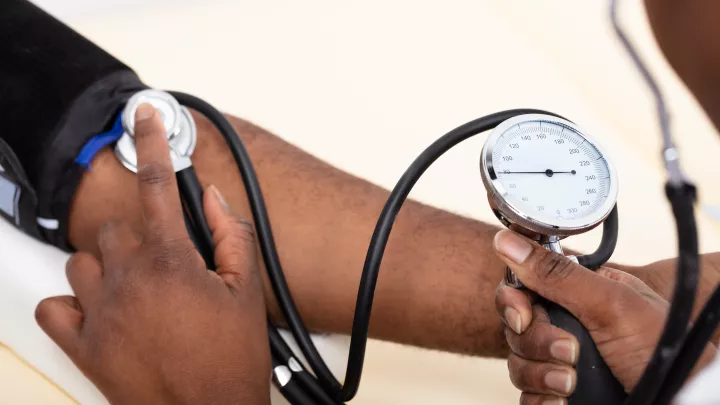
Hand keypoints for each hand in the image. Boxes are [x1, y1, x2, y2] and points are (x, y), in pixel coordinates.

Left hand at [35, 104, 270, 404]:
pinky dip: (72, 303)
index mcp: (170, 261)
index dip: (151, 143)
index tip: (143, 116)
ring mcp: (100, 313)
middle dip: (139, 237)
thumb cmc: (231, 359)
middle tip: (166, 264)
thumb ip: (231, 233)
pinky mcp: (83, 345)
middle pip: (115, 228)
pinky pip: (55, 306)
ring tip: (136, 291)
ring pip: (83, 262)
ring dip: (107, 267)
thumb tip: (211, 196)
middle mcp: (128, 280)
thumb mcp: (246, 290)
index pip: (157, 186)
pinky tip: (100, 311)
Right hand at [493, 229, 716, 404]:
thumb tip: (508, 240)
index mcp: (577, 294)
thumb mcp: (610, 304)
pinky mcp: (559, 392)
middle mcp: (566, 325)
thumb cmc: (664, 350)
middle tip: (570, 353)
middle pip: (516, 328)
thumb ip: (557, 273)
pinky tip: (561, 401)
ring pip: (518, 363)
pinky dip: (540, 400)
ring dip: (540, 376)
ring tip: (571, 383)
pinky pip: (526, 395)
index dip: (515, 303)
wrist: (681, 400)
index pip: (523, 288)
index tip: (524, 317)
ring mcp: (560, 360)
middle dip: (537, 344)